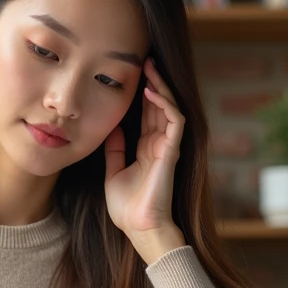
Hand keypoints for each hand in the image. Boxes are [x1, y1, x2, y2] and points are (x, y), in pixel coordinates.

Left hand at [104, 57, 186, 260]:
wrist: (139, 229)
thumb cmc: (127, 208)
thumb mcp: (113, 172)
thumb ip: (114, 150)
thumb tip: (112, 127)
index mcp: (146, 149)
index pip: (147, 114)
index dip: (141, 94)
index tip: (130, 74)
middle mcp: (159, 145)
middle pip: (159, 105)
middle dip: (153, 82)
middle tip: (143, 59)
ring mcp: (168, 147)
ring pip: (169, 108)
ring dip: (161, 86)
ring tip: (149, 67)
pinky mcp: (172, 152)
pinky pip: (175, 121)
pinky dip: (165, 104)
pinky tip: (152, 91)